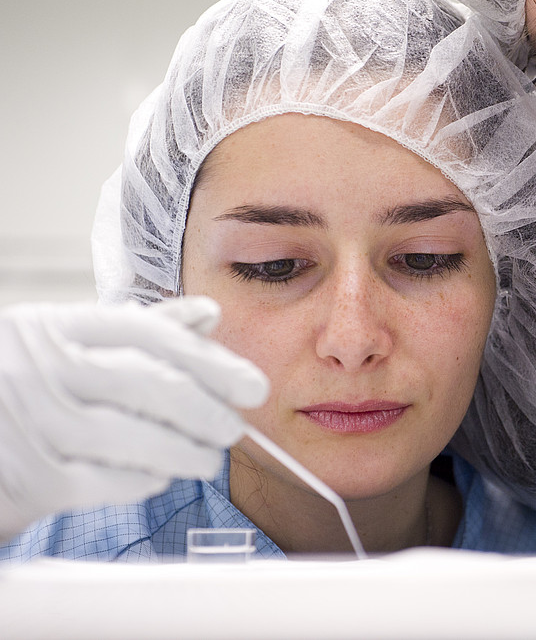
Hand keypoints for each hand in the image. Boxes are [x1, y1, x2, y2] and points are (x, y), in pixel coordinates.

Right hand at [0, 297, 268, 540]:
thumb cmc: (19, 392)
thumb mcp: (66, 346)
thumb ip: (137, 332)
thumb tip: (208, 314)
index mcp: (51, 326)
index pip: (148, 333)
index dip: (209, 360)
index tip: (252, 385)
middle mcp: (37, 367)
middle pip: (148, 383)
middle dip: (205, 409)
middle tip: (234, 428)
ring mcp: (28, 422)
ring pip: (132, 436)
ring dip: (183, 451)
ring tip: (207, 458)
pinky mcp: (27, 476)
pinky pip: (103, 481)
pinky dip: (142, 480)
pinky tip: (158, 477)